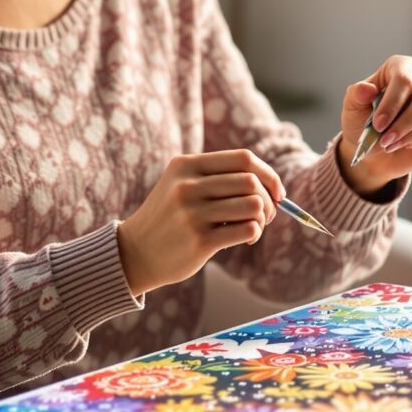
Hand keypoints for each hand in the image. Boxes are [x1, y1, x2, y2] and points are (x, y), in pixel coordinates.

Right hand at [116, 150, 285, 295]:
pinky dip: (254, 233)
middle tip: (265, 214)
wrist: (134, 252)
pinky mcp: (199, 241)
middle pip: (251, 182)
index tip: (277, 192)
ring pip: (253, 205)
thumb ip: (218, 178)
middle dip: (269, 200)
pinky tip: (245, 239)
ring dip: (262, 218)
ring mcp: (192, 214)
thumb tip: (271, 185)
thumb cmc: (169, 218)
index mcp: (186, 166)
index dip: (268, 174)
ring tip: (254, 227)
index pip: (243, 159)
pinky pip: (247, 230)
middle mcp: (188, 186)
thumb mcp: (182, 185)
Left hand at [336, 55, 411, 194]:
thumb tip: (368, 88)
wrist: (374, 154)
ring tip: (395, 144)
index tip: (378, 125)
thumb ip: (357, 95)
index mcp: (401, 68)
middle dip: (406, 122)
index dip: (392, 103)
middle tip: (386, 141)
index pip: (404, 78)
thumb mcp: (353, 109)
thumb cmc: (364, 125)